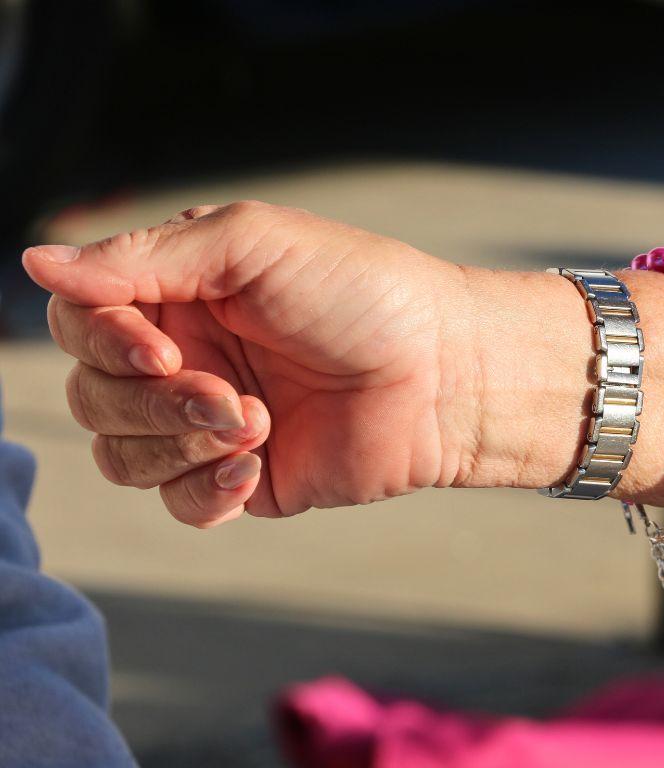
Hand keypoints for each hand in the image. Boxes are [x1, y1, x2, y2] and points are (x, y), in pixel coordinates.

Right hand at [25, 201, 663, 527]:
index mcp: (182, 293)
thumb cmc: (365, 294)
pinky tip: (254, 468)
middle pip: (91, 392)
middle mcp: (187, 356)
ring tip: (256, 424)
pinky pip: (176, 502)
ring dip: (178, 443)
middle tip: (231, 393)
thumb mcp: (253, 245)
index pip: (82, 319)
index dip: (101, 339)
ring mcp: (211, 422)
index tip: (162, 344)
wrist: (447, 374)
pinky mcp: (243, 478)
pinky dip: (202, 490)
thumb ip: (143, 258)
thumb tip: (33, 259)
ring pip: (121, 453)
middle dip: (151, 399)